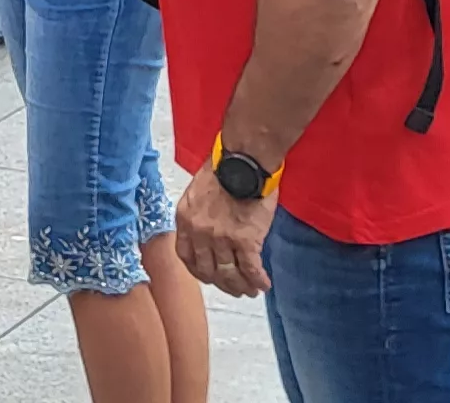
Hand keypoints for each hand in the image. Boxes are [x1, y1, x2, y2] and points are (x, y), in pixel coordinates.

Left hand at [174, 168, 277, 297]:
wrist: (244, 161)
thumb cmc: (225, 168)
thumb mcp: (199, 191)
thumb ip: (199, 214)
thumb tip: (209, 229)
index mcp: (185, 219)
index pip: (186, 256)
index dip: (199, 271)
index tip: (209, 276)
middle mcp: (199, 232)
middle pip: (207, 270)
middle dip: (222, 284)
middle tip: (234, 289)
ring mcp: (221, 238)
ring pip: (229, 274)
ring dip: (242, 286)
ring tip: (251, 290)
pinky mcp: (245, 240)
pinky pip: (250, 269)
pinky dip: (258, 280)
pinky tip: (264, 285)